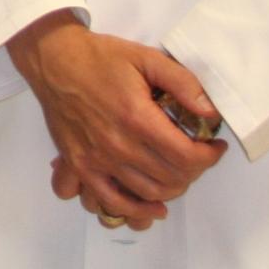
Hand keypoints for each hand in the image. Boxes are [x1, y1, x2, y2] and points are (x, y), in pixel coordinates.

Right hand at [8, 11, 224, 228]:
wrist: (53, 59)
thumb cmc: (99, 57)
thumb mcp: (146, 58)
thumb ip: (182, 83)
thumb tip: (210, 112)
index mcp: (137, 118)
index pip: (187, 156)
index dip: (210, 156)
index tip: (215, 146)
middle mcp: (118, 144)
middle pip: (172, 178)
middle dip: (195, 170)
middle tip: (197, 155)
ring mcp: (97, 159)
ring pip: (149, 193)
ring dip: (173, 188)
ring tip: (178, 172)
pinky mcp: (80, 165)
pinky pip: (111, 201)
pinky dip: (135, 211)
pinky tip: (152, 207)